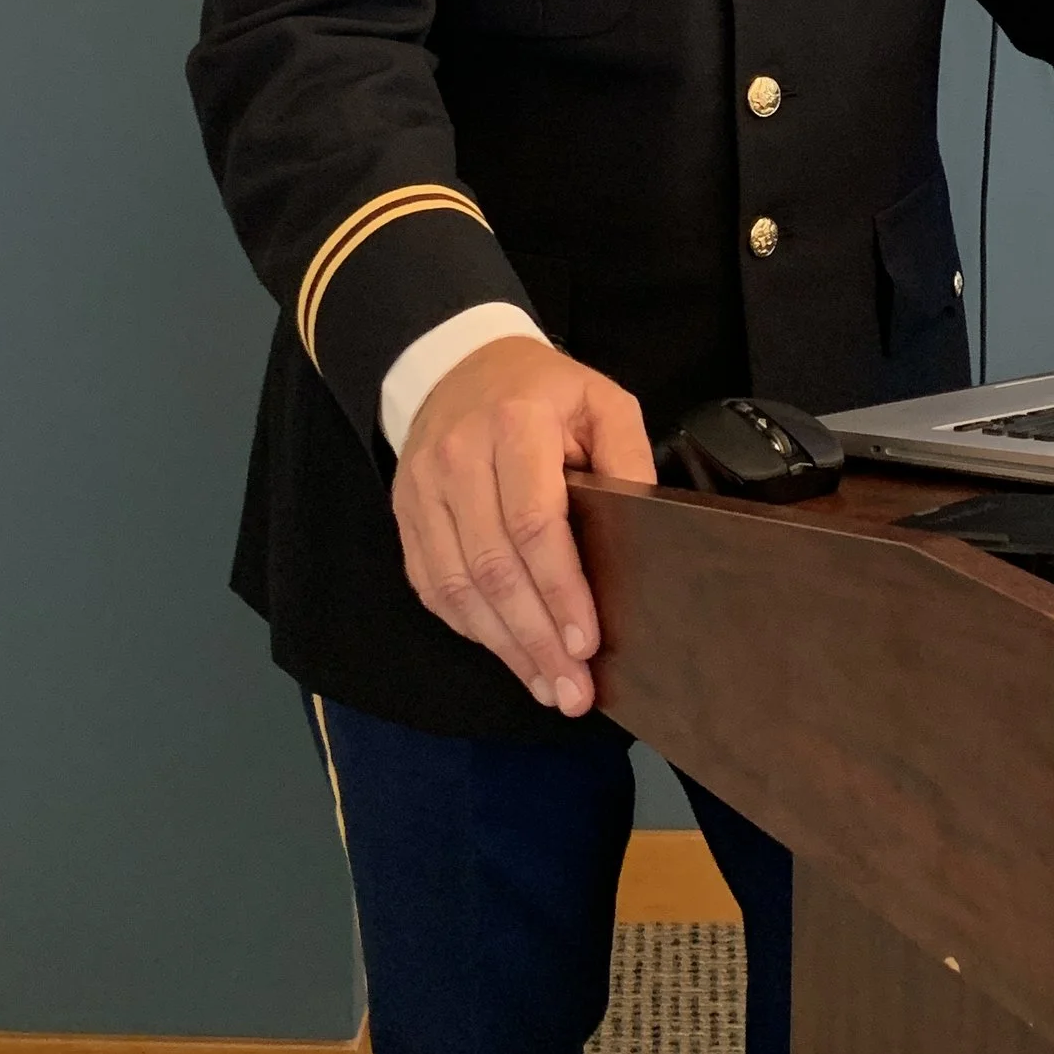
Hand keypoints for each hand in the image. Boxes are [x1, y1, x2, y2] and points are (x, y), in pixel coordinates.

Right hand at [392, 336, 653, 715]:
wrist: (456, 363)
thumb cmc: (542, 391)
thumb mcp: (601, 401)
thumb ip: (627, 456)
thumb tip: (648, 526)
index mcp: (514, 426)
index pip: (535, 523)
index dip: (561, 590)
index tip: (587, 642)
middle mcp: (458, 459)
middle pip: (494, 567)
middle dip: (536, 639)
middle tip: (572, 690)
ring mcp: (423, 490)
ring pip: (458, 587)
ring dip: (504, 647)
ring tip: (548, 687)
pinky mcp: (405, 515)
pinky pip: (433, 586)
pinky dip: (470, 629)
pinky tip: (508, 655)